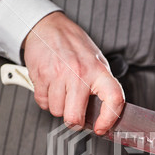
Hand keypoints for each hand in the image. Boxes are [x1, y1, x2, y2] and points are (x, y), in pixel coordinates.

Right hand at [23, 12, 124, 134]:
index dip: (109, 120)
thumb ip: (101, 85)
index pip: (114, 99)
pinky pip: (42, 102)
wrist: (48, 26)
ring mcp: (58, 75)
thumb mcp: (96, 61)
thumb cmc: (74, 45)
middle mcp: (79, 74)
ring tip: (62, 91)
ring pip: (57, 112)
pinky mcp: (40, 76)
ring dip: (59, 107)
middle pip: (74, 117)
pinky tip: (51, 86)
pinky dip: (46, 99)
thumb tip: (105, 113)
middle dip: (74, 121)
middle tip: (76, 114)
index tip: (102, 128)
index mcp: (98, 71)